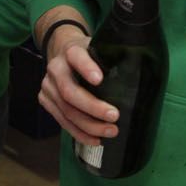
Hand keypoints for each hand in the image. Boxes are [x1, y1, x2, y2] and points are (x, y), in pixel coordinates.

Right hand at [38, 24, 119, 146]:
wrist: (62, 52)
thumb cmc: (88, 53)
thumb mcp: (98, 47)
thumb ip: (112, 56)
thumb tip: (140, 72)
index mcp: (71, 51)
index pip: (77, 57)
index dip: (86, 68)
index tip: (99, 79)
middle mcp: (56, 68)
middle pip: (70, 91)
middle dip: (93, 107)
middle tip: (114, 116)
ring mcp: (48, 86)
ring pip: (66, 110)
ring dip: (89, 125)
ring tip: (110, 132)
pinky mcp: (46, 100)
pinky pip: (62, 121)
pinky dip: (79, 133)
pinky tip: (95, 139)